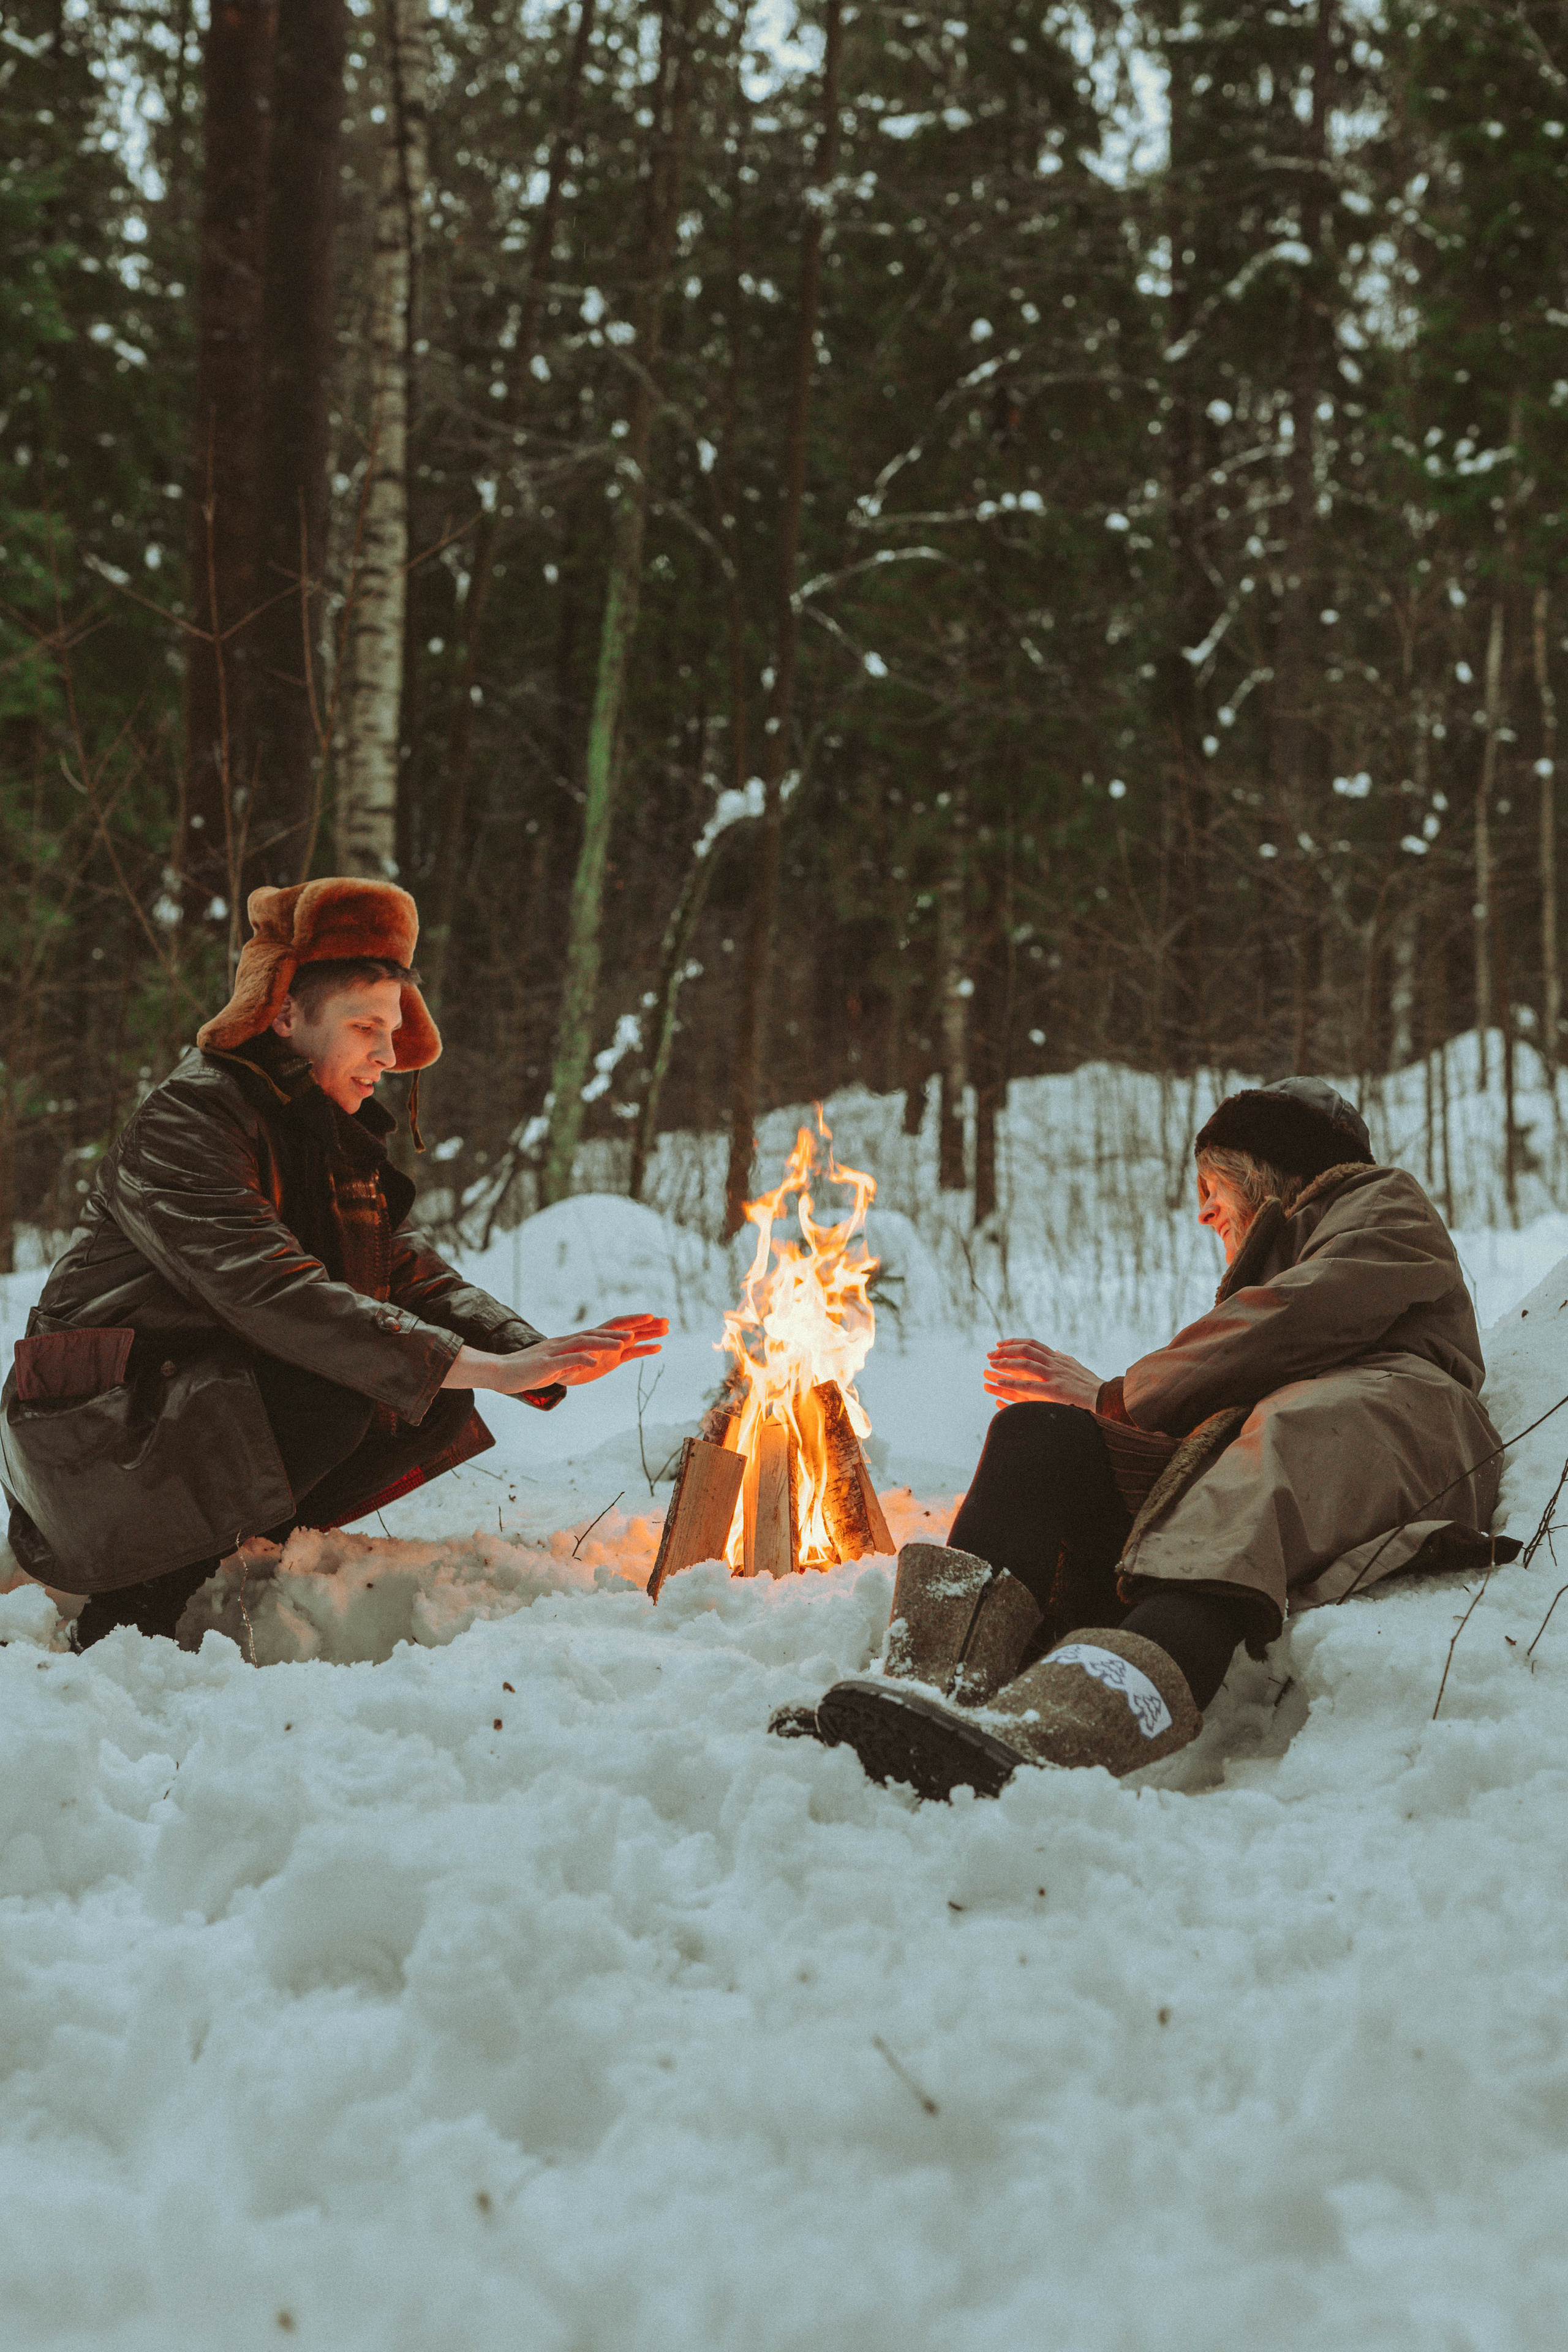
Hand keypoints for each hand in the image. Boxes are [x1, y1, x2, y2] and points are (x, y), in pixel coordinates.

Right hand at [443, 1314, 668, 1394]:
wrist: (500, 1373)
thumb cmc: (529, 1371)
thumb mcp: (558, 1366)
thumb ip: (574, 1362)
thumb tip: (591, 1360)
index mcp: (571, 1343)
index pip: (603, 1331)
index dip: (627, 1327)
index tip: (651, 1322)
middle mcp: (567, 1342)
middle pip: (600, 1332)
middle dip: (626, 1329)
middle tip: (651, 1323)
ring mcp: (556, 1351)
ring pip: (585, 1343)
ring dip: (606, 1342)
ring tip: (626, 1342)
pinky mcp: (546, 1363)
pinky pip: (566, 1360)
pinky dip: (581, 1360)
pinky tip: (595, 1361)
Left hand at [983, 1338, 1100, 1412]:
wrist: (1106, 1397)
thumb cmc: (1093, 1385)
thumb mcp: (1078, 1367)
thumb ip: (1066, 1359)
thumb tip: (1056, 1351)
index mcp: (1058, 1359)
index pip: (1033, 1344)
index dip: (1015, 1342)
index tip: (1000, 1344)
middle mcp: (1055, 1363)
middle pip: (1026, 1350)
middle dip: (1006, 1350)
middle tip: (990, 1354)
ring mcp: (1055, 1376)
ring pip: (1025, 1364)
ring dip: (1006, 1364)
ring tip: (991, 1365)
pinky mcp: (1055, 1390)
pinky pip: (1029, 1385)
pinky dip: (1012, 1383)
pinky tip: (998, 1382)